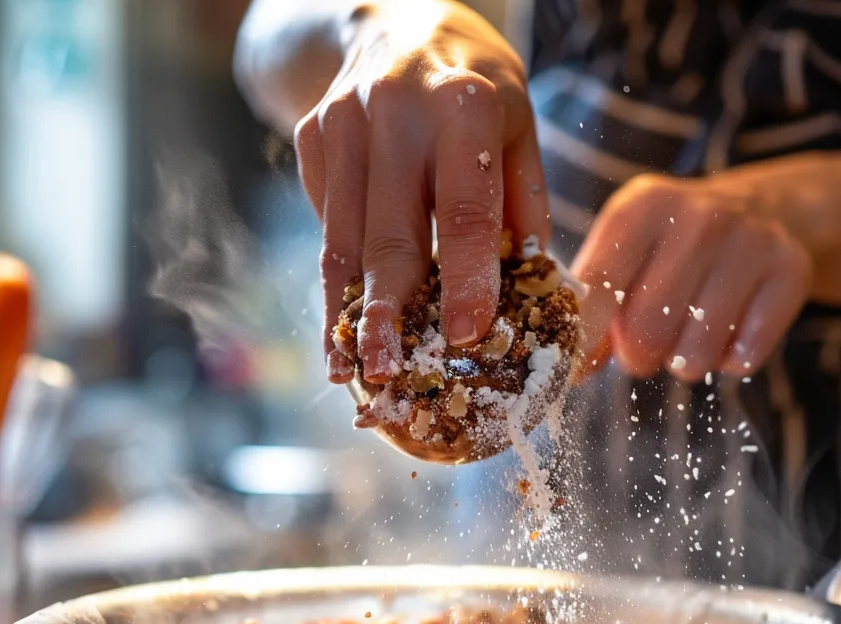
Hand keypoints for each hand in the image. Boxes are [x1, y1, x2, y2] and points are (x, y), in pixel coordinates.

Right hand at [292, 1, 548, 383]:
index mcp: (462, 103)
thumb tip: (531, 292)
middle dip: (389, 312)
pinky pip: (326, 224)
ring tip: (351, 369)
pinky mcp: (309, 137)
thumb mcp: (519, 129)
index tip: (468, 336)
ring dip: (347, 313)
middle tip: (391, 372)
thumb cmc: (473, 89)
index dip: (466, 279)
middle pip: (390, 233)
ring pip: (343, 239)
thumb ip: (523, 207)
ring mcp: (341, 122)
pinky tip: (342, 326)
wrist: (395, 21)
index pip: (464, 209)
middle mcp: (393, 109)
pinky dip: (336, 279)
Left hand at [573, 174, 812, 382]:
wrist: (762, 207)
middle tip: (645, 349)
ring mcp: (752, 240)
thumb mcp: (625, 251)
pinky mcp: (791, 271)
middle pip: (647, 330)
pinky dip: (731, 361)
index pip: (598, 287)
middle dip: (638, 356)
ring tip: (688, 335)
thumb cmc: (673, 244)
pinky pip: (744, 356)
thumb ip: (594, 304)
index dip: (585, 338)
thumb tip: (576, 368)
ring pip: (697, 352)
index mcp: (644, 206)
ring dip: (685, 361)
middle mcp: (699, 216)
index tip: (579, 366)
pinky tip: (730, 332)